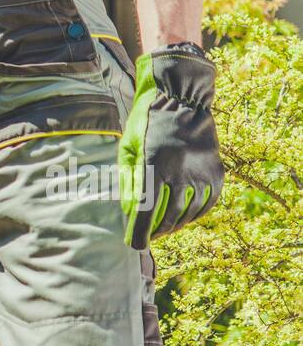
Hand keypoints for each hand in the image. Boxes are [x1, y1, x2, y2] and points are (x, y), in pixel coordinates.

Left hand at [119, 42, 223, 249]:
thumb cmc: (145, 124)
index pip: (146, 212)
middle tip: (146, 236)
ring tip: (163, 227)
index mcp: (154, 167)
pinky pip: (207, 202)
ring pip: (188, 213)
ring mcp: (202, 172)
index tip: (135, 246)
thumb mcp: (127, 150)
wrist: (181, 99)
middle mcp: (181, 172)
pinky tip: (184, 216)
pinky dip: (195, 214)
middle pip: (168, 217)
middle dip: (156, 232)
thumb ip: (128, 181)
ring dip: (174, 225)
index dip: (140, 234)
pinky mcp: (217, 171)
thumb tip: (128, 213)